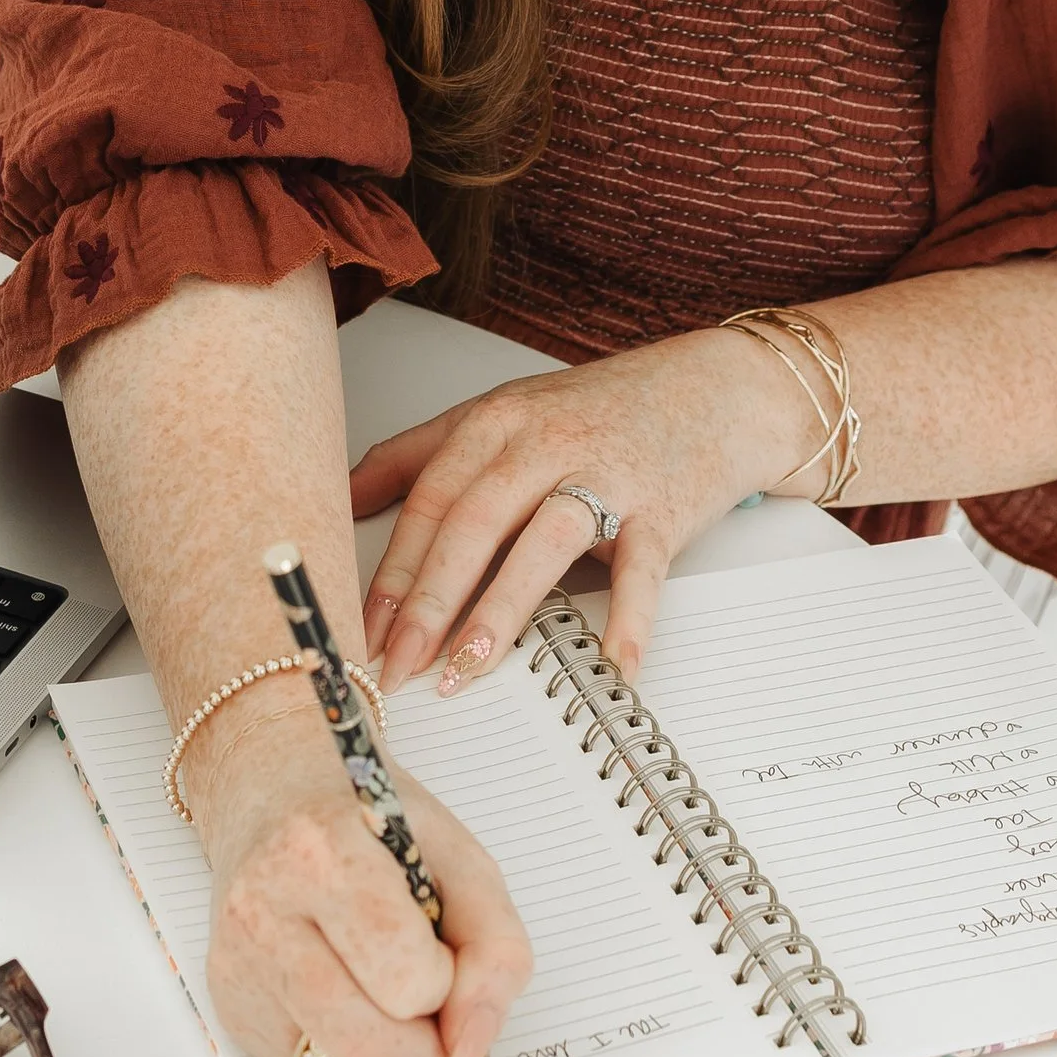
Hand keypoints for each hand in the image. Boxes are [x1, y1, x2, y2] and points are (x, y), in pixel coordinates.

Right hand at [188, 687, 533, 1056]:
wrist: (273, 789)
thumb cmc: (370, 821)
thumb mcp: (459, 856)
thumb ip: (495, 950)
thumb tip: (470, 1053)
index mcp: (320, 853)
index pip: (408, 979)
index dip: (447, 978)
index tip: (439, 941)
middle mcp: (262, 913)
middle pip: (371, 1048)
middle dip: (428, 1040)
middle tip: (433, 990)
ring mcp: (236, 967)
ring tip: (398, 996)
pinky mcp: (229, 1008)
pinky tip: (358, 1003)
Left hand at [353, 325, 802, 691]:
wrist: (714, 390)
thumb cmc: (599, 411)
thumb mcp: (500, 414)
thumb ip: (417, 454)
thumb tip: (341, 498)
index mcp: (497, 422)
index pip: (430, 499)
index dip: (393, 569)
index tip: (365, 629)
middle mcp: (546, 443)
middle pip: (474, 522)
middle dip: (429, 599)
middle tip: (399, 663)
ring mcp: (608, 476)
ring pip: (545, 541)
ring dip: (502, 608)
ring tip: (467, 666)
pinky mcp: (664, 510)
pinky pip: (642, 571)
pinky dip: (628, 620)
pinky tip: (610, 665)